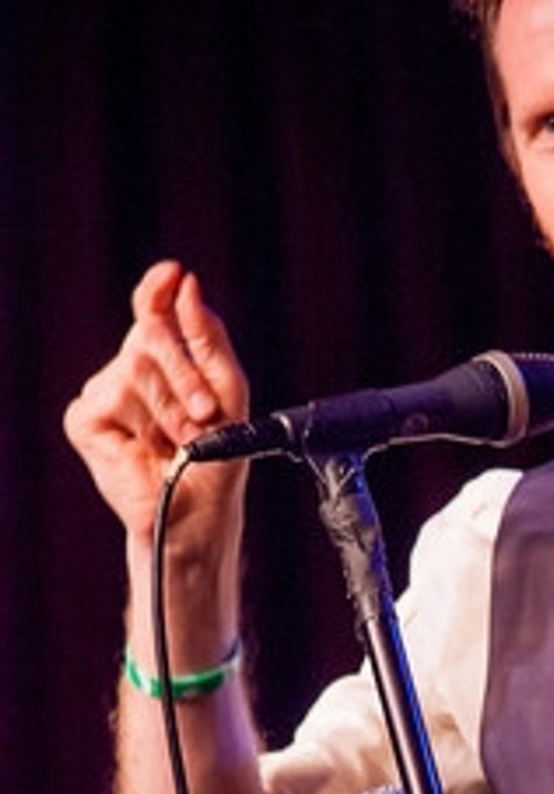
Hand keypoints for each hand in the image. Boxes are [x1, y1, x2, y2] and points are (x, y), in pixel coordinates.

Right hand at [63, 260, 249, 547]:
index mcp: (165, 363)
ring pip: (134, 366)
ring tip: (181, 444)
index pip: (152, 310)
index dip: (158, 289)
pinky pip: (114, 397)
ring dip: (171, 408)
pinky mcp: (84, 419)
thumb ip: (210, 341)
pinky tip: (148, 451)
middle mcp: (129, 370)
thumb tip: (187, 288)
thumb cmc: (215, 464)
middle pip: (149, 332)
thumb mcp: (229, 397)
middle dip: (185, 371)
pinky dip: (144, 424)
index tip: (174, 274)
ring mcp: (103, 393)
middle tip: (204, 413)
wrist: (195, 519)